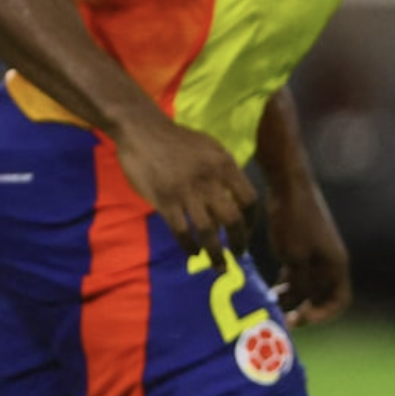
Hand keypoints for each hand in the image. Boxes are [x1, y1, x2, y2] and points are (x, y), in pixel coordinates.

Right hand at [112, 111, 255, 260]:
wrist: (142, 130)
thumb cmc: (177, 140)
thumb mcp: (210, 149)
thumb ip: (224, 173)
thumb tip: (233, 201)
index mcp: (225, 165)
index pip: (249, 200)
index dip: (251, 220)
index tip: (246, 232)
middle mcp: (210, 180)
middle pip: (233, 219)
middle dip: (239, 241)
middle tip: (238, 254)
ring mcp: (186, 192)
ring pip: (208, 231)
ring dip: (215, 253)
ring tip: (218, 265)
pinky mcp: (164, 201)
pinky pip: (181, 231)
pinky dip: (189, 247)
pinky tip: (193, 253)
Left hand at [265, 174, 352, 324]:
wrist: (289, 186)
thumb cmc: (294, 221)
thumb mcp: (295, 259)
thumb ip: (300, 285)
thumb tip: (298, 305)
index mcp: (336, 265)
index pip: (339, 301)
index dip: (322, 315)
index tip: (300, 318)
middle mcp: (331, 262)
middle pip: (322, 296)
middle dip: (304, 308)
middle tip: (281, 318)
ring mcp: (317, 254)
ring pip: (308, 286)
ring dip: (293, 297)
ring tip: (271, 303)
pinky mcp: (303, 246)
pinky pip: (299, 273)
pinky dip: (287, 283)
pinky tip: (270, 288)